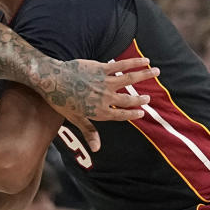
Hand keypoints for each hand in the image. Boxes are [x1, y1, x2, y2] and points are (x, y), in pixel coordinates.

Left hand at [40, 57, 158, 151]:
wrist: (53, 81)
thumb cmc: (62, 101)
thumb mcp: (75, 119)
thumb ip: (89, 132)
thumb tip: (97, 149)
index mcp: (100, 111)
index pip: (121, 115)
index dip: (132, 114)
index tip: (141, 113)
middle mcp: (106, 98)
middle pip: (129, 99)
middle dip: (140, 99)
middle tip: (148, 99)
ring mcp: (105, 82)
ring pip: (130, 79)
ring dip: (145, 75)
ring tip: (156, 72)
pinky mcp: (101, 69)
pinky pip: (122, 65)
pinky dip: (135, 63)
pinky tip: (145, 60)